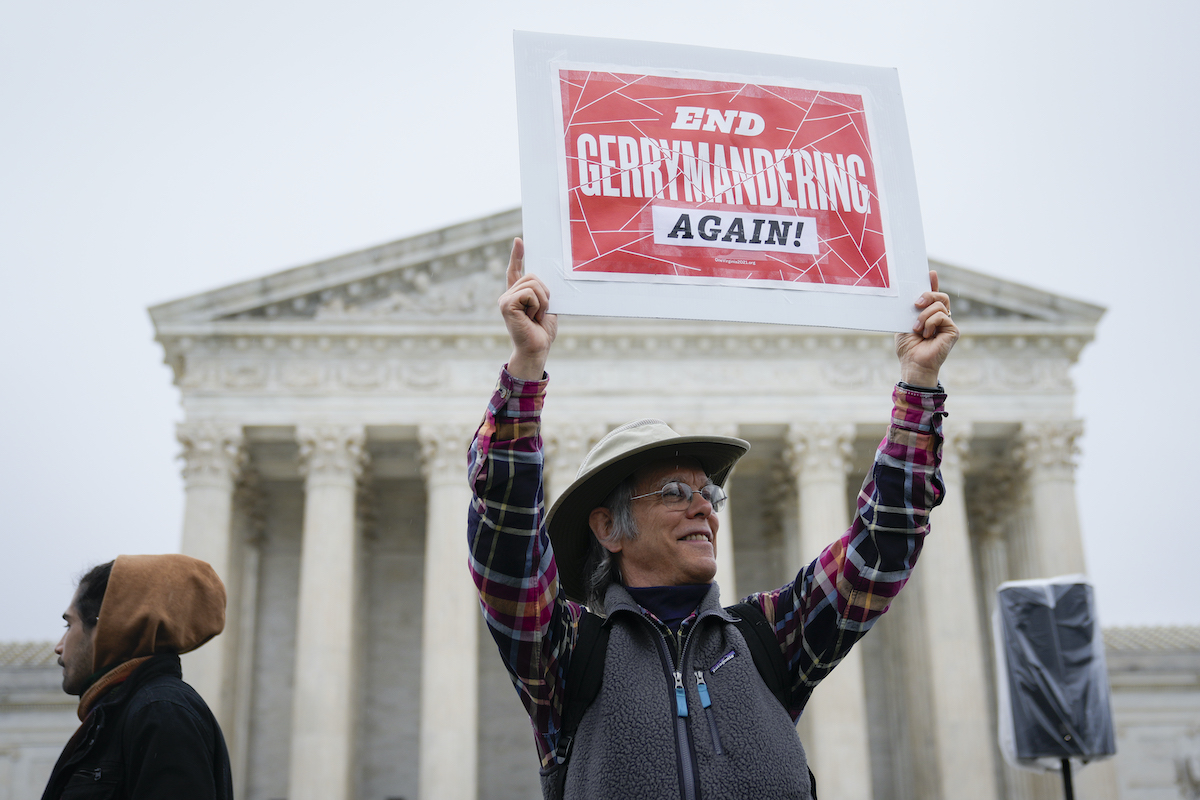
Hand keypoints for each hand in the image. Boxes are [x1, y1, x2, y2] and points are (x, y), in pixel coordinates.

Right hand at [499, 238, 557, 380]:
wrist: (537, 349)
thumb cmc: (542, 332)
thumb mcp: (546, 307)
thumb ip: (543, 292)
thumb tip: (548, 277)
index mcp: (518, 295)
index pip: (515, 270)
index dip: (517, 255)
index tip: (519, 241)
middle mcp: (508, 294)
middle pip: (533, 276)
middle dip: (545, 293)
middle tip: (541, 312)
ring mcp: (505, 299)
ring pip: (533, 283)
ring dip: (542, 301)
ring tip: (536, 316)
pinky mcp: (506, 304)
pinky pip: (529, 293)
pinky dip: (537, 305)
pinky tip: (531, 318)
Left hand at [894, 270, 957, 386]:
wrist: (913, 363)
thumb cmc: (908, 347)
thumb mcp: (905, 323)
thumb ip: (910, 310)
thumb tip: (912, 295)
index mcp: (929, 315)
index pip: (934, 296)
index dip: (933, 283)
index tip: (930, 273)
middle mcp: (941, 318)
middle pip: (940, 296)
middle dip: (928, 295)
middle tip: (916, 303)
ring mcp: (948, 324)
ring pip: (940, 305)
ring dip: (924, 315)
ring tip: (917, 329)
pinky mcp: (953, 331)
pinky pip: (943, 316)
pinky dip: (930, 323)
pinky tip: (926, 334)